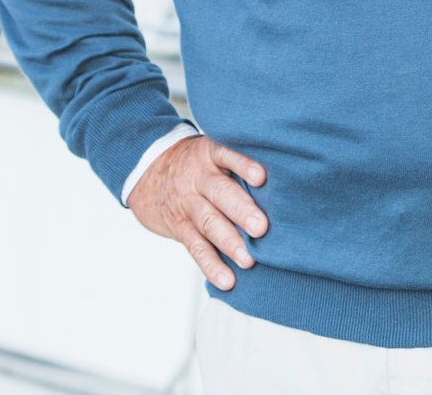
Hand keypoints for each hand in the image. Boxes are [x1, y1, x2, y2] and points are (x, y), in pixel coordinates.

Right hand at [128, 134, 268, 290]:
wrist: (147, 172)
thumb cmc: (197, 163)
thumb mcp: (211, 152)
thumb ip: (238, 164)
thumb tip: (284, 185)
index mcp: (209, 155)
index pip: (226, 155)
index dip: (243, 165)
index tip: (261, 177)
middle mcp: (197, 178)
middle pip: (219, 192)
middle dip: (240, 210)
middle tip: (260, 227)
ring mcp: (187, 203)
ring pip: (207, 221)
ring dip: (228, 242)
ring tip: (248, 260)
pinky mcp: (180, 227)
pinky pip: (195, 247)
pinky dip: (212, 265)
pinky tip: (227, 280)